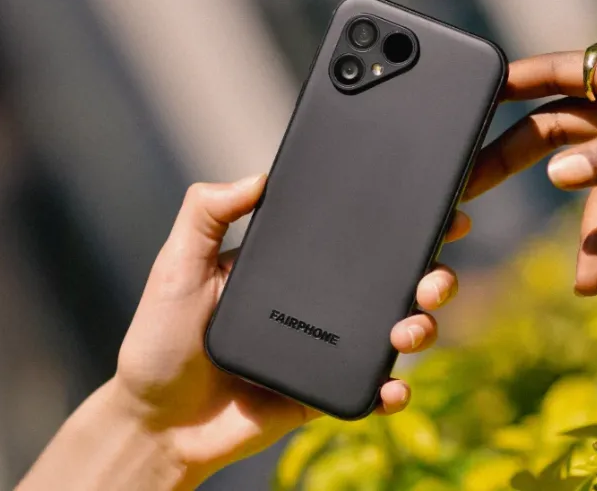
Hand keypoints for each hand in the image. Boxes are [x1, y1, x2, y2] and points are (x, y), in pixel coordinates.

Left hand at [20, 175, 468, 489]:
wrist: (158, 421)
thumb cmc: (161, 340)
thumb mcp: (176, 266)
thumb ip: (205, 214)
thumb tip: (258, 176)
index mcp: (293, 265)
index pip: (355, 237)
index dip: (401, 224)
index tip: (438, 211)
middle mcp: (320, 302)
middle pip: (392, 282)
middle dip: (431, 276)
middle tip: (435, 279)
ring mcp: (328, 348)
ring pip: (393, 331)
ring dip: (420, 327)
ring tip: (410, 330)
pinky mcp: (326, 392)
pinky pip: (371, 388)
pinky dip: (393, 390)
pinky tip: (394, 388)